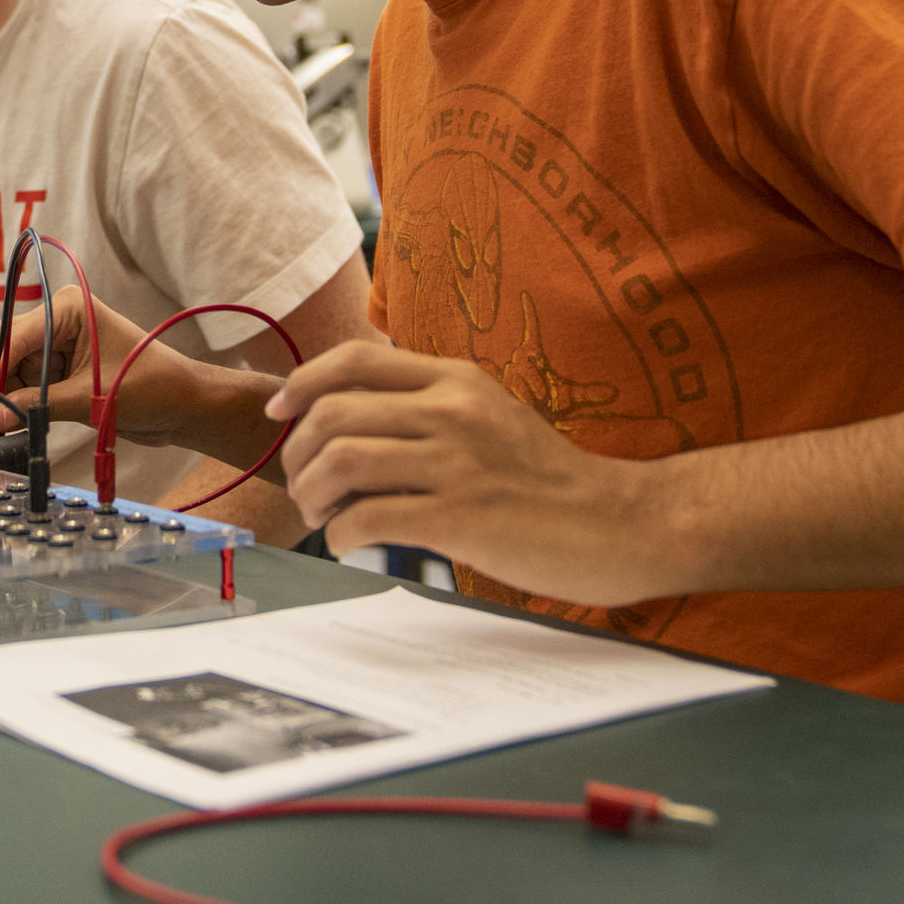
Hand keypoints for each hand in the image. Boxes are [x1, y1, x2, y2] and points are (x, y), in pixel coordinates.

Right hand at [0, 292, 238, 451]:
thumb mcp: (92, 398)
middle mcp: (55, 320)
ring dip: (0, 396)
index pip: (13, 336)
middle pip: (0, 346)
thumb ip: (40, 405)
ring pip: (7, 368)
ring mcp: (54, 344)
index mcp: (66, 309)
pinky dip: (14, 402)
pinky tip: (13, 422)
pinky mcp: (57, 368)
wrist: (182, 405)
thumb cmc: (150, 388)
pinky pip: (22, 383)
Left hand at [268, 343, 673, 610]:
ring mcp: (456, 462)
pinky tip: (352, 544)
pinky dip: (342, 534)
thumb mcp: (491, 415)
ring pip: (339, 461)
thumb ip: (431, 405)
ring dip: (311, 495)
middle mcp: (452, 409)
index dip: (300, 384)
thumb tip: (354, 415)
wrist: (623, 523)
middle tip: (302, 486)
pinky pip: (367, 517)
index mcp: (457, 378)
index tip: (279, 414)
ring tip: (322, 516)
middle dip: (296, 454)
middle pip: (331, 412)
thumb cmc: (551, 481)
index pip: (352, 360)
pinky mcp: (460, 517)